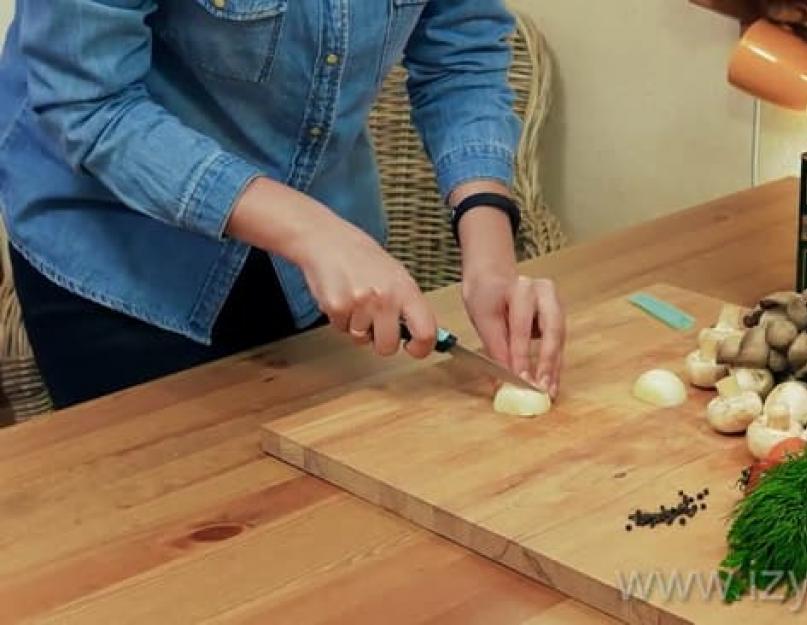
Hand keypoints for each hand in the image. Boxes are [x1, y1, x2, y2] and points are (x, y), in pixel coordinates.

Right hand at [226, 177, 436, 357]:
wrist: (327, 240)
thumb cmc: (361, 257)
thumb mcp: (395, 275)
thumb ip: (407, 305)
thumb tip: (421, 335)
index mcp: (406, 290)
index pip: (426, 332)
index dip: (421, 348)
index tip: (413, 348)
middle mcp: (386, 298)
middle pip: (388, 346)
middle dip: (379, 341)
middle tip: (374, 323)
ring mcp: (361, 303)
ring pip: (361, 339)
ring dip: (356, 326)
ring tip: (354, 301)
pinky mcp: (337, 307)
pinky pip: (341, 329)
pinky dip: (339, 319)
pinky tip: (340, 297)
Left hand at [463, 269, 564, 398]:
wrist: (494, 280)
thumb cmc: (486, 296)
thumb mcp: (483, 320)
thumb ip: (495, 351)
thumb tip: (500, 383)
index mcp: (521, 288)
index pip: (521, 327)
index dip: (520, 356)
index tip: (520, 379)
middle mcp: (544, 293)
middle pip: (552, 330)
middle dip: (547, 362)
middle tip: (542, 387)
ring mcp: (555, 303)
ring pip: (559, 339)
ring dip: (554, 368)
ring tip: (549, 391)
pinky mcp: (558, 317)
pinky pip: (558, 343)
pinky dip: (554, 363)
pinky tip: (550, 382)